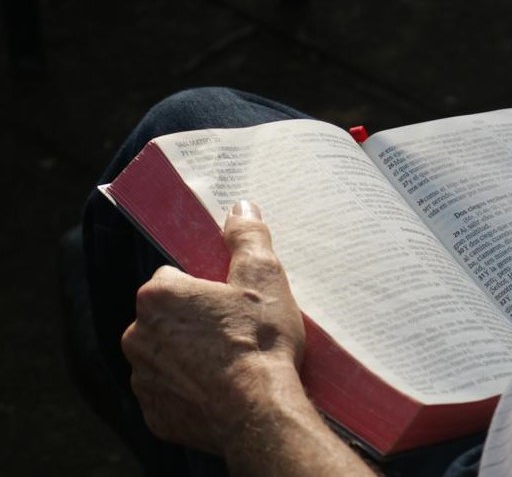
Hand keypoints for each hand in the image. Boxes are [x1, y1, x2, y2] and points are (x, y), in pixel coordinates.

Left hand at [122, 200, 305, 453]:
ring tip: (231, 364)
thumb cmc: (260, 342)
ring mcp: (144, 378)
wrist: (261, 412)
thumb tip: (241, 207)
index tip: (229, 302)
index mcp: (157, 296)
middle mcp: (137, 335)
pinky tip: (221, 391)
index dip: (204, 288)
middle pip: (166, 318)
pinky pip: (171, 394)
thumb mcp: (264, 278)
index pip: (172, 278)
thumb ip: (248, 237)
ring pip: (166, 356)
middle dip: (193, 323)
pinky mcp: (155, 413)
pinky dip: (190, 391)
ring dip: (190, 357)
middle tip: (235, 332)